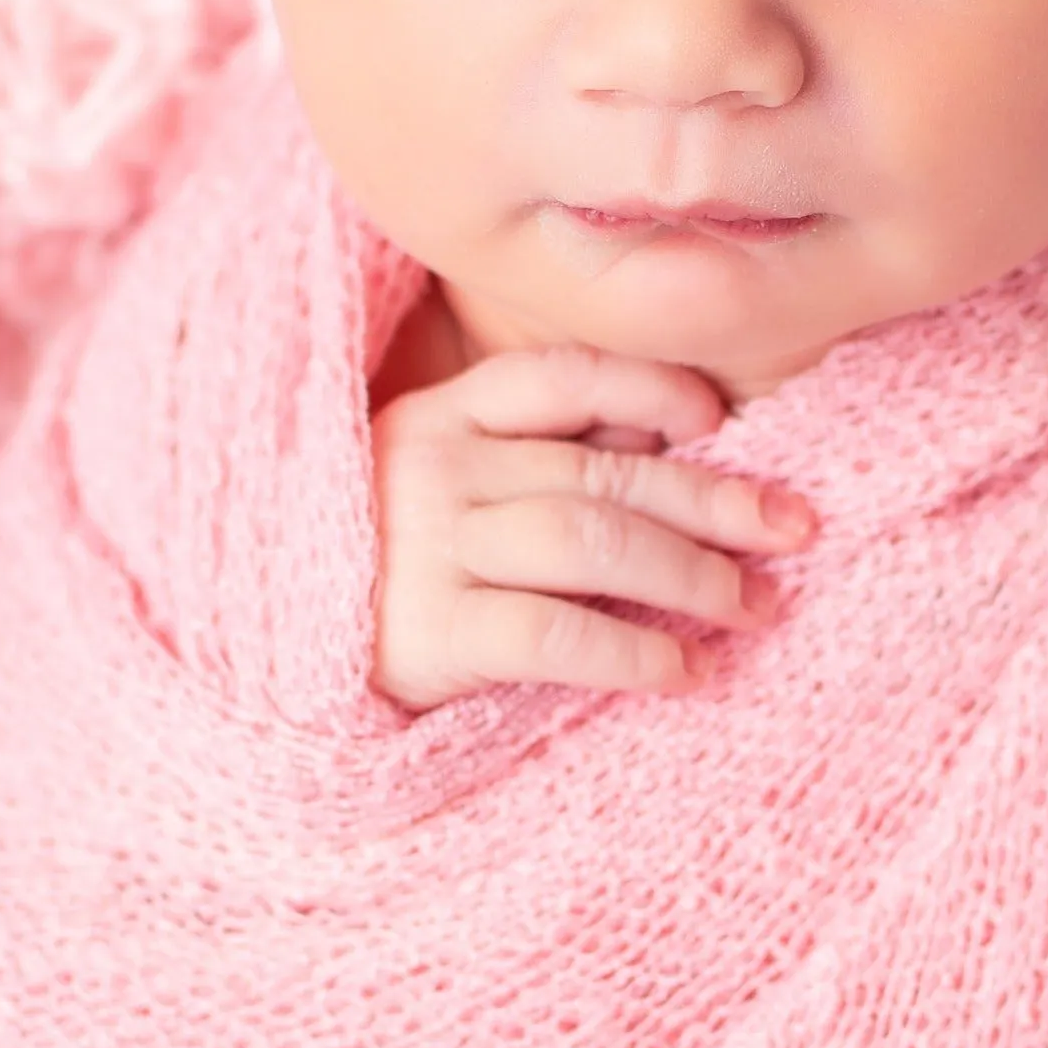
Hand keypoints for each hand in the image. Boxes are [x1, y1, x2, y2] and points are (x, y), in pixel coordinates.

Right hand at [369, 346, 819, 714]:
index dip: (648, 389)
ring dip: (690, 573)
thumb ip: (532, 452)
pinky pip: (554, 635)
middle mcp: (438, 467)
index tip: (717, 419)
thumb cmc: (366, 559)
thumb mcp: (433, 479)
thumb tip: (659, 441)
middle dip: (712, 499)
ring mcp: (430, 548)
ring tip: (754, 605)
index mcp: (441, 414)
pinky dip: (632, 649)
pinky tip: (683, 670)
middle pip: (603, 471)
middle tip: (794, 528)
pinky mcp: (429, 635)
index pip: (562, 378)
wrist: (253, 651)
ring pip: (591, 541)